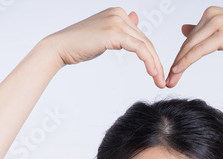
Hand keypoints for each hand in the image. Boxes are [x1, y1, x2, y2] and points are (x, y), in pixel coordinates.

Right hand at [43, 7, 166, 87]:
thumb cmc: (80, 44)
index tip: (157, 73)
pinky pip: (139, 48)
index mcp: (117, 13)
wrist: (61, 47)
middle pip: (145, 41)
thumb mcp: (106, 35)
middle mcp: (118, 14)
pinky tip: (153, 73)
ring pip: (145, 45)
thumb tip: (135, 18)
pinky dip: (148, 61)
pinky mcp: (114, 33)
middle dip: (156, 62)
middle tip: (161, 80)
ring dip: (155, 65)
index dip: (151, 55)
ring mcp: (116, 21)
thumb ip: (122, 29)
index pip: (141, 36)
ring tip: (159, 80)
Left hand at [165, 6, 222, 87]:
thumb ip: (204, 30)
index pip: (191, 38)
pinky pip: (199, 51)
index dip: (180, 55)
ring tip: (171, 80)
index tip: (172, 71)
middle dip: (177, 62)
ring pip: (191, 47)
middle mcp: (211, 15)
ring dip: (178, 65)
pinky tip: (178, 70)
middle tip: (167, 80)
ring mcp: (216, 23)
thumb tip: (185, 29)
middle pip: (188, 43)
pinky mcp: (222, 34)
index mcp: (210, 13)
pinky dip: (187, 62)